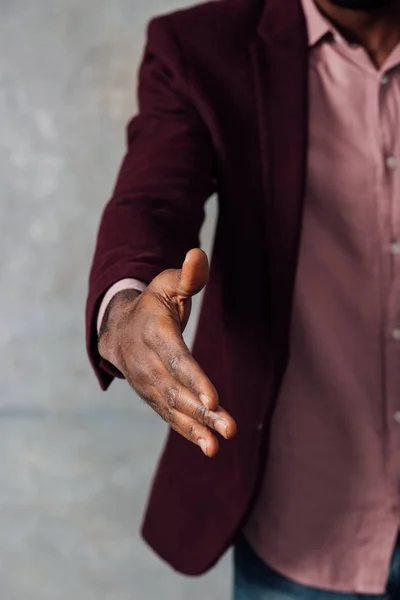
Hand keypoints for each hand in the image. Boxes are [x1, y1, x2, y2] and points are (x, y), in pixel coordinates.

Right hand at [98, 248, 236, 456]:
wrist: (116, 328)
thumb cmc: (151, 303)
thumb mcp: (166, 284)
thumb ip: (188, 276)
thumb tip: (198, 255)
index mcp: (153, 332)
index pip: (176, 359)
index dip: (194, 380)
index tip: (214, 400)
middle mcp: (146, 362)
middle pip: (175, 390)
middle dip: (202, 411)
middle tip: (230, 428)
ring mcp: (146, 382)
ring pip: (172, 408)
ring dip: (195, 428)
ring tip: (216, 447)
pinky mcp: (150, 396)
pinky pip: (168, 416)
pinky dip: (187, 431)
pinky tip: (208, 446)